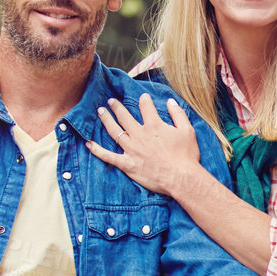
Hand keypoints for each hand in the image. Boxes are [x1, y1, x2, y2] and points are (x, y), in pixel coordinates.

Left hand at [89, 95, 207, 200]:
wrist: (182, 178)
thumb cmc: (187, 156)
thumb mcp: (187, 130)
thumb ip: (178, 114)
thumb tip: (170, 101)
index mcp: (154, 125)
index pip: (146, 107)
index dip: (144, 100)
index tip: (142, 97)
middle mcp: (139, 134)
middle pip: (124, 116)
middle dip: (117, 107)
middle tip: (111, 101)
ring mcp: (131, 149)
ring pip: (114, 131)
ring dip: (106, 120)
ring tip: (101, 112)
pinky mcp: (127, 164)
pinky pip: (108, 156)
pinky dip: (97, 150)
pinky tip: (88, 144)